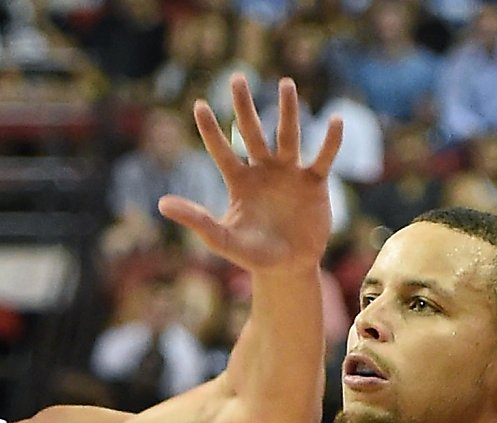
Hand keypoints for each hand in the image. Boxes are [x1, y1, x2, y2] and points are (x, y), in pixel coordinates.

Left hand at [164, 75, 342, 274]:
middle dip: (244, 107)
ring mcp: (290, 173)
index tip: (199, 105)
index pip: (222, 151)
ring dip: (287, 110)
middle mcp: (263, 170)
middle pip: (252, 132)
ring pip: (288, 135)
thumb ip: (196, 220)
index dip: (211, 130)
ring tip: (286, 84)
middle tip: (236, 79)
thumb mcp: (222, 240)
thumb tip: (162, 203)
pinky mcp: (314, 182)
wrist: (289, 269)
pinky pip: (323, 157)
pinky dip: (330, 141)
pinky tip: (335, 120)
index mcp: (240, 181)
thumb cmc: (254, 255)